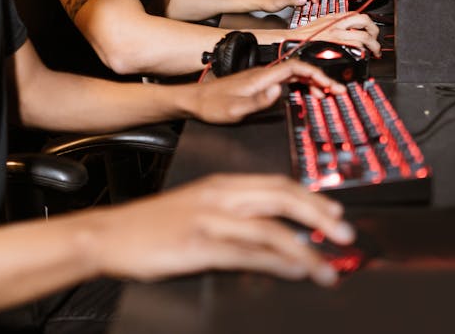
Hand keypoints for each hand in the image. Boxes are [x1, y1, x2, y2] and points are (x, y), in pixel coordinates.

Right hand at [87, 174, 354, 285]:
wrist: (108, 235)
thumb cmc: (151, 225)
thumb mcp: (196, 208)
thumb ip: (232, 214)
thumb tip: (271, 230)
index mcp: (221, 183)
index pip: (278, 184)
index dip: (312, 199)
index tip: (337, 214)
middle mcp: (220, 196)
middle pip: (283, 199)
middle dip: (320, 218)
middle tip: (346, 235)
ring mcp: (210, 220)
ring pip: (271, 230)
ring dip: (306, 251)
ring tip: (328, 268)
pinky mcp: (199, 246)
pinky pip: (247, 254)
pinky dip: (276, 263)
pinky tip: (294, 270)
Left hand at [190, 59, 345, 123]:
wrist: (194, 101)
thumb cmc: (212, 106)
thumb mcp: (234, 109)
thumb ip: (258, 100)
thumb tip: (279, 89)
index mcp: (260, 76)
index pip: (295, 68)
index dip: (316, 74)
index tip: (329, 86)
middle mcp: (263, 73)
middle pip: (299, 70)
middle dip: (320, 78)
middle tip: (337, 91)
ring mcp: (261, 77)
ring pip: (294, 74)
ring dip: (312, 82)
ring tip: (326, 94)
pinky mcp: (258, 83)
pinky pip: (286, 80)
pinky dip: (301, 85)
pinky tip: (306, 93)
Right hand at [293, 12, 381, 56]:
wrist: (292, 40)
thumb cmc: (302, 35)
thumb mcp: (320, 22)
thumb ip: (333, 23)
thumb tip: (344, 27)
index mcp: (334, 17)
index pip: (357, 14)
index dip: (368, 22)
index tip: (370, 30)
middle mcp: (338, 24)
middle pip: (365, 21)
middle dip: (374, 30)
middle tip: (375, 39)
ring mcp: (338, 35)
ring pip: (364, 36)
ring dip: (373, 45)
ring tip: (374, 51)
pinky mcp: (336, 46)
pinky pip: (355, 47)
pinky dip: (362, 52)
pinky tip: (362, 56)